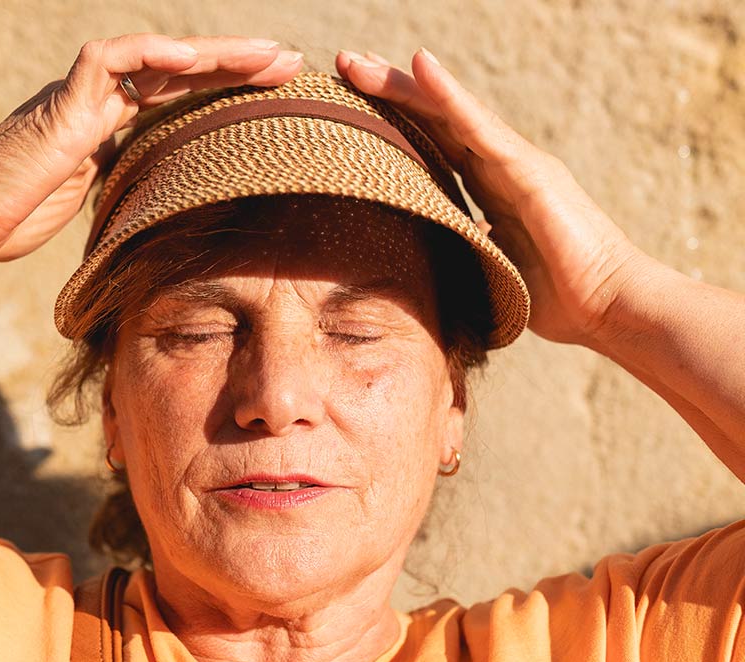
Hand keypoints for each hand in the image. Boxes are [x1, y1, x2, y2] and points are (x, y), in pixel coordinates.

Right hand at [0, 34, 303, 268]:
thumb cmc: (7, 223)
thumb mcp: (85, 209)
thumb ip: (119, 193)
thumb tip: (159, 213)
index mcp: (105, 126)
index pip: (175, 96)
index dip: (223, 90)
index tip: (273, 94)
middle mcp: (96, 102)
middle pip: (177, 69)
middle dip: (234, 62)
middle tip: (288, 62)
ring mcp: (79, 98)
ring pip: (155, 55)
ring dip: (213, 52)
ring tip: (265, 56)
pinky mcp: (61, 105)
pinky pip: (107, 59)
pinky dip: (148, 52)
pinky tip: (190, 57)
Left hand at [335, 48, 652, 346]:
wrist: (609, 307)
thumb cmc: (556, 300)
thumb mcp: (489, 271)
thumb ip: (462, 254)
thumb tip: (423, 260)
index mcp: (490, 189)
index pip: (432, 145)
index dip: (393, 122)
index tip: (347, 104)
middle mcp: (501, 166)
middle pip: (434, 118)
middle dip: (388, 91)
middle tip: (343, 63)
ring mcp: (515, 162)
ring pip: (449, 112)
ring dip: (402, 84)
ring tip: (357, 61)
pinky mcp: (528, 171)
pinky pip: (479, 127)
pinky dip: (449, 95)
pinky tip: (419, 67)